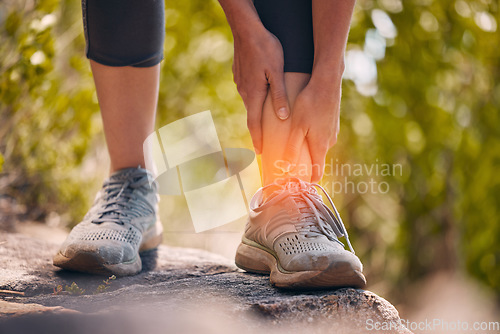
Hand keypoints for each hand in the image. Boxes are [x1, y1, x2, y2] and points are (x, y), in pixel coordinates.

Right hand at [232, 27, 289, 153]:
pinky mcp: (240, 74)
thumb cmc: (265, 48)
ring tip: (267, 121)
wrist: (246, 28)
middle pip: (252, 116)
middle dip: (258, 130)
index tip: (260, 153)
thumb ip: (279, 95)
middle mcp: (244, 91)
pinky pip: (248, 91)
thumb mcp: (277, 71)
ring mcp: (240, 83)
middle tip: (266, 142)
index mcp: (253, 94)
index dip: (257, 139)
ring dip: (257, 113)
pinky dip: (255, 99)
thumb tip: (283, 118)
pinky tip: (263, 97)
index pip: (254, 124)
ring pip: (251, 102)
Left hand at [281, 78, 340, 181]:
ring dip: (308, 147)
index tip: (299, 185)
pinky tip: (303, 127)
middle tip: (290, 164)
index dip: (309, 181)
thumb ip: (292, 147)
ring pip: (318, 145)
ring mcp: (332, 130)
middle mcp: (329, 141)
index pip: (317, 172)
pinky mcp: (331, 121)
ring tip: (294, 145)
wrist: (327, 81)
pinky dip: (312, 135)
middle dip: (305, 163)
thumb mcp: (297, 126)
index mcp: (321, 145)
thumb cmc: (310, 103)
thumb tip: (287, 167)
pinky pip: (321, 134)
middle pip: (317, 158)